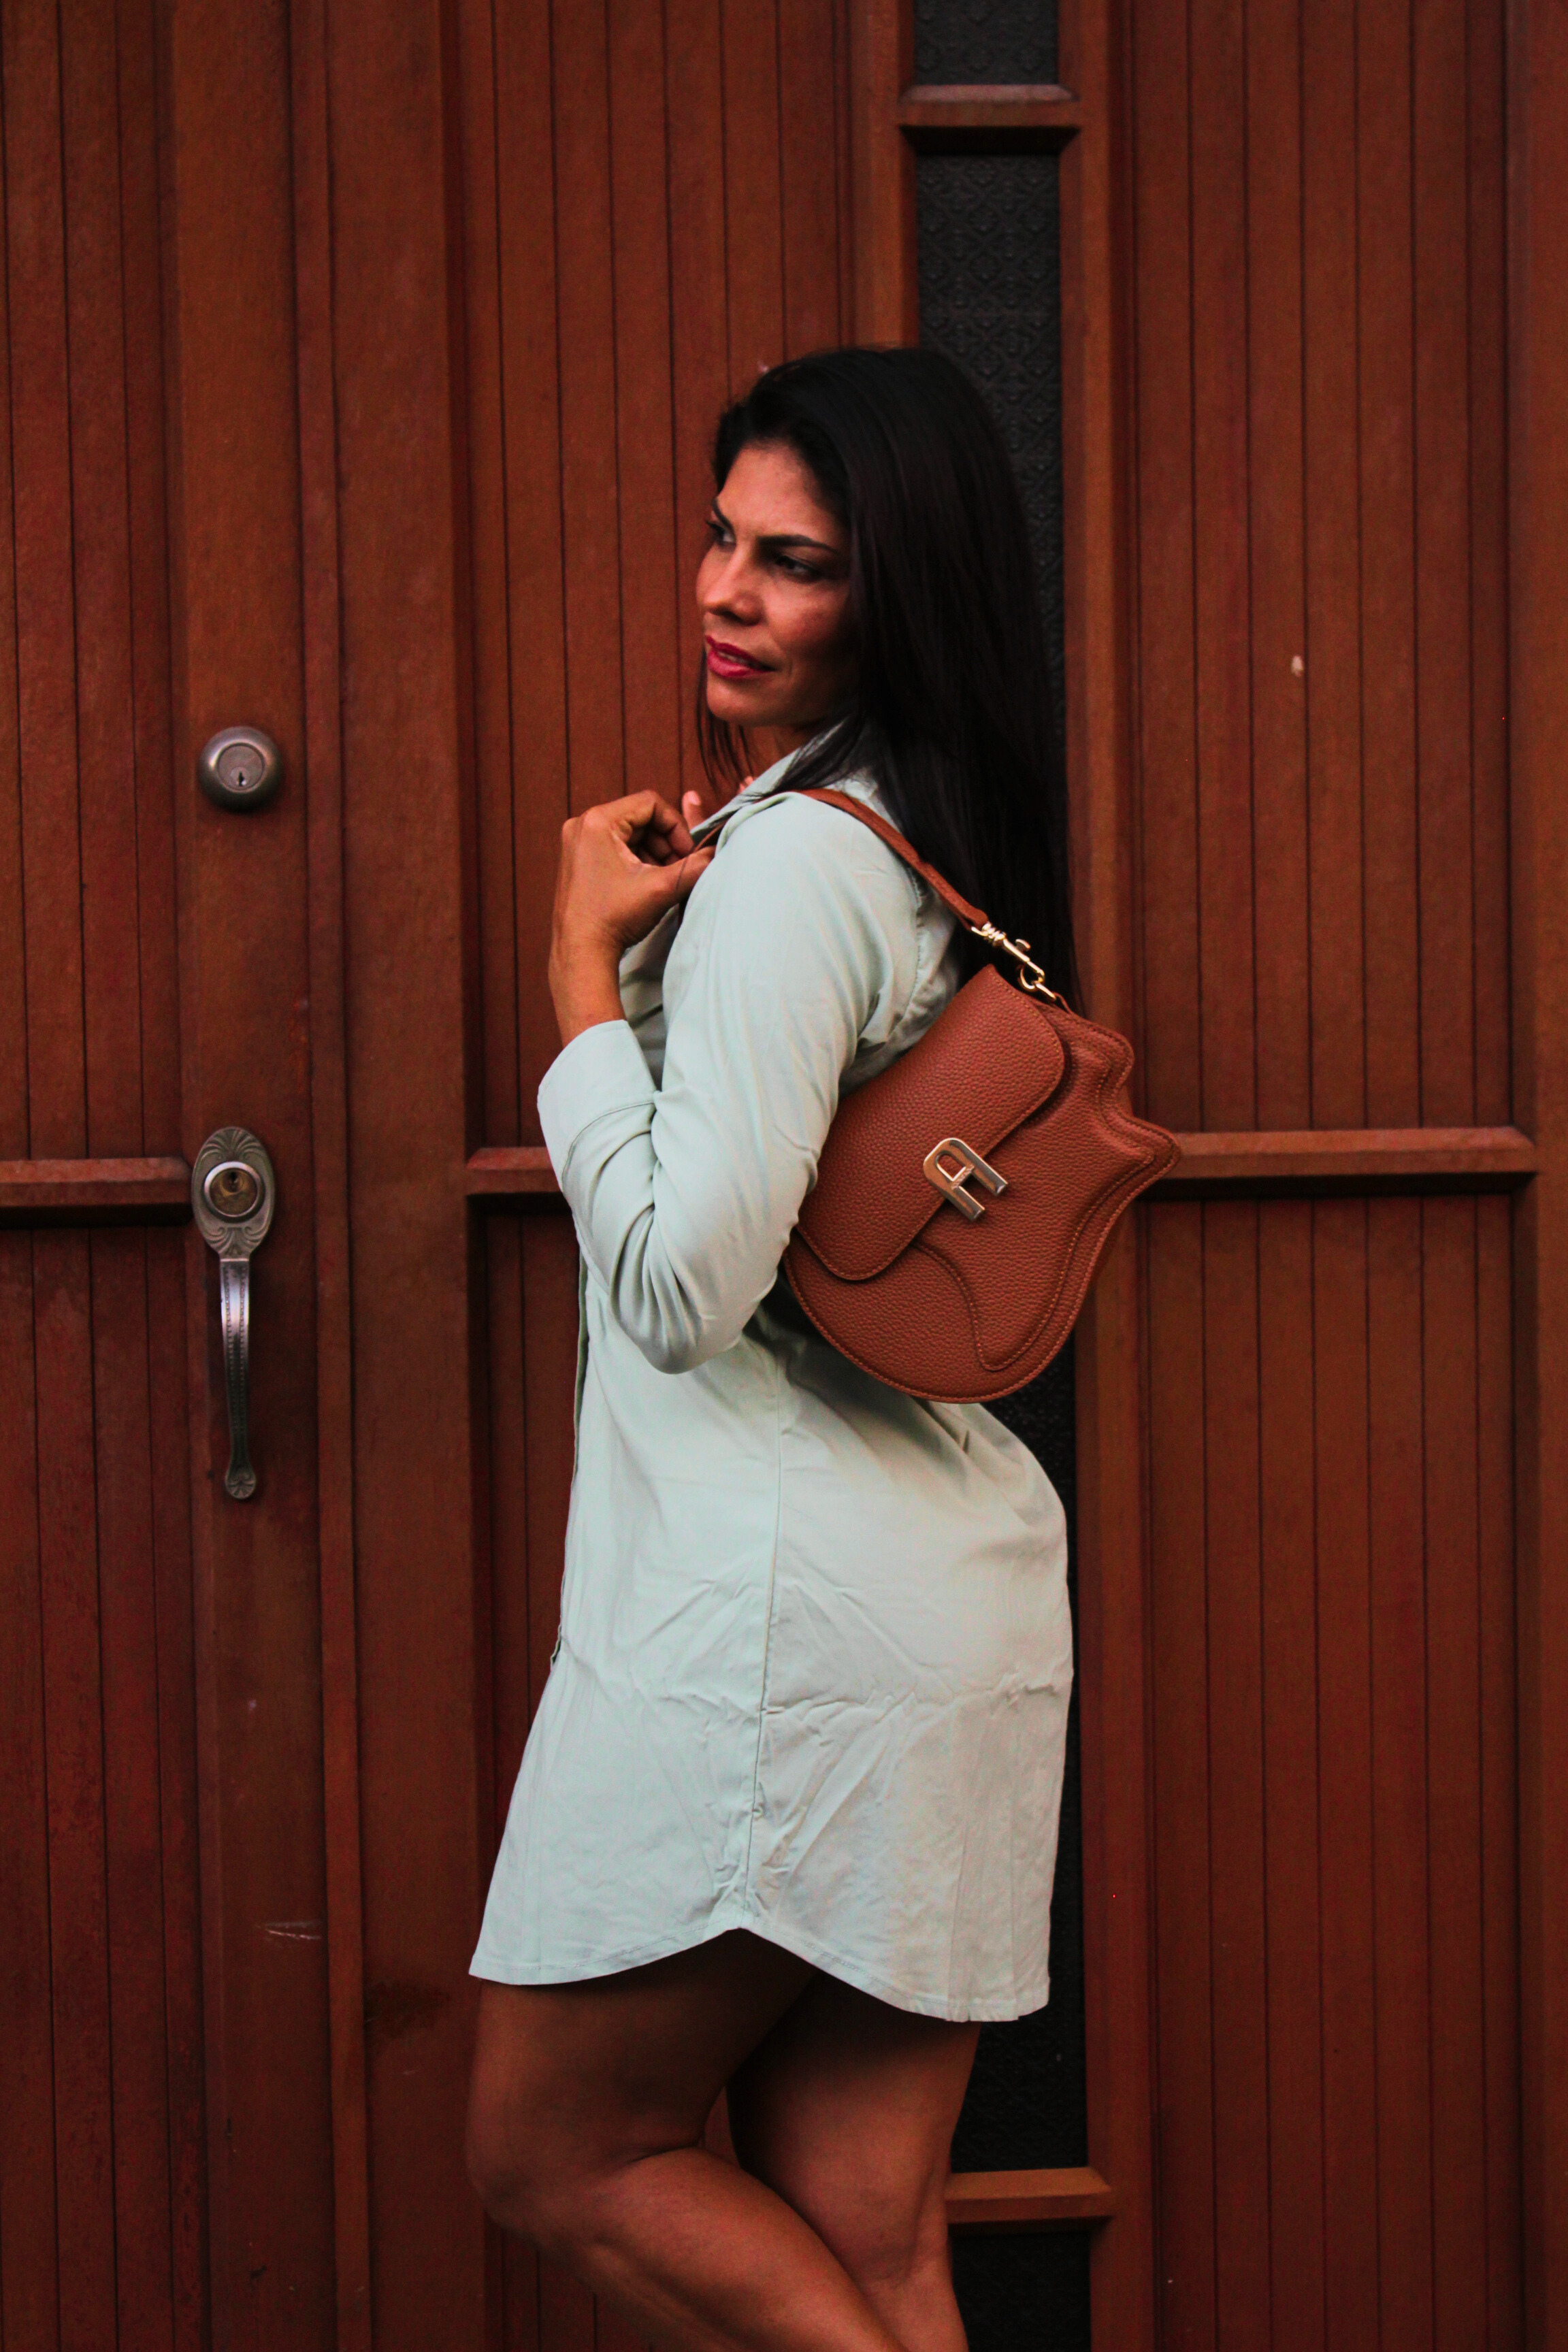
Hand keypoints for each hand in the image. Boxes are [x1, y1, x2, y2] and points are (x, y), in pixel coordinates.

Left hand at [549, 792, 715, 1044]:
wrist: (582, 952)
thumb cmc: (614, 918)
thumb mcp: (662, 888)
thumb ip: (695, 867)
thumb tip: (718, 853)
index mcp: (597, 821)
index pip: (650, 803)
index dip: (676, 826)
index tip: (687, 853)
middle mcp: (582, 825)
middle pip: (640, 817)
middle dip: (665, 841)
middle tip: (679, 867)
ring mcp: (577, 842)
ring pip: (629, 833)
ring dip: (653, 851)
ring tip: (665, 878)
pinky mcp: (578, 859)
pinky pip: (615, 846)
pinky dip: (636, 859)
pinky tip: (647, 883)